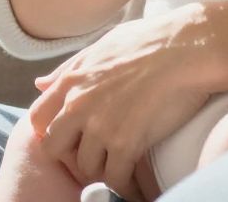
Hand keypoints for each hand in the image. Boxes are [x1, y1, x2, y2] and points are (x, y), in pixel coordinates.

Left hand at [27, 5, 213, 199]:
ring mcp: (100, 125)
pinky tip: (137, 187)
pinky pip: (115, 179)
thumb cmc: (153, 40)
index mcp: (73, 79)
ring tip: (121, 168)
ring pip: (86, 167)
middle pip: (54, 148)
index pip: (38, 117)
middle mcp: (79, 104)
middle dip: (71, 155)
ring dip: (103, 170)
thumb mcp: (103, 44)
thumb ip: (70, 67)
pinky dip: (127, 187)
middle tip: (95, 156)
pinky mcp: (126, 143)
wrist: (189, 48)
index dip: (51, 131)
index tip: (71, 137)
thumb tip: (40, 83)